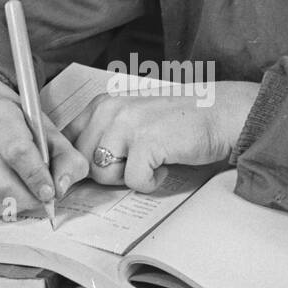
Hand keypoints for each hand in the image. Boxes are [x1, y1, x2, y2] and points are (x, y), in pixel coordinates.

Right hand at [0, 76, 88, 218]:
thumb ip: (67, 160)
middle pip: (1, 183)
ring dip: (15, 206)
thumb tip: (60, 188)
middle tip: (41, 199)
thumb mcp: (51, 136)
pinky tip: (8, 196)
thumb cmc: (24, 131)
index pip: (17, 151)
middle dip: (28, 198)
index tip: (49, 192)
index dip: (36, 177)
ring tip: (25, 196)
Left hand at [66, 81, 259, 190]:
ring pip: (102, 173)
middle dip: (107, 172)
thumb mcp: (131, 120)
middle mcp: (110, 110)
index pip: (68, 142)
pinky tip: (164, 165)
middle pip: (83, 162)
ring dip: (127, 177)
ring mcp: (127, 125)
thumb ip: (103, 137)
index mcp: (102, 104)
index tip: (97, 170)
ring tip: (150, 161)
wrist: (219, 113)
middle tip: (135, 163)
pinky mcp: (146, 142)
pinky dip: (151, 182)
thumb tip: (75, 172)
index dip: (79, 164)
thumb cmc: (179, 122)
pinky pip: (132, 181)